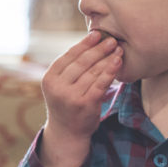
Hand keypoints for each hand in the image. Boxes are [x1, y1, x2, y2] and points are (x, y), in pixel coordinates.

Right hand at [38, 31, 121, 166]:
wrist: (66, 132)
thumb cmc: (66, 104)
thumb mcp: (59, 85)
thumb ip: (68, 68)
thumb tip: (89, 42)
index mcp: (49, 79)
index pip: (68, 56)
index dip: (83, 44)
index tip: (96, 34)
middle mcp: (57, 87)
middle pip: (81, 62)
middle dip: (98, 49)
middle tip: (111, 39)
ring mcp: (71, 96)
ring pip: (92, 72)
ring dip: (107, 58)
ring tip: (118, 49)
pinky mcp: (85, 104)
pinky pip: (100, 83)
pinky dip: (110, 71)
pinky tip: (117, 62)